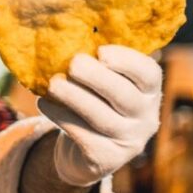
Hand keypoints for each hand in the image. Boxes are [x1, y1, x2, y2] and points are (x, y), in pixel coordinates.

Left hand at [36, 45, 161, 186]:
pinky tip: (43, 103)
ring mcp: (129, 141)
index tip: (101, 51)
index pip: (148, 74)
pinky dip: (60, 116)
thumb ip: (97, 64)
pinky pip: (82, 135)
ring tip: (53, 83)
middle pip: (125, 96)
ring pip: (101, 117)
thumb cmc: (94, 104)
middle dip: (97, 78)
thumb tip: (68, 33)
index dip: (127, 61)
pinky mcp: (107, 159)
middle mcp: (146, 118)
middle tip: (73, 63)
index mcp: (149, 92)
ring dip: (74, 97)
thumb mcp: (103, 85)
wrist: (85, 154)